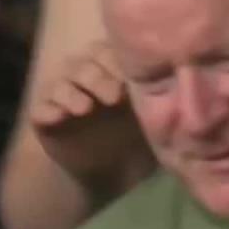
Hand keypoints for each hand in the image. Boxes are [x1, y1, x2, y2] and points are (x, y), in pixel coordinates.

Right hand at [31, 41, 151, 190]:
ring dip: (73, 92)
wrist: (101, 176)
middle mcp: (85, 76)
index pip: (111, 53)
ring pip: (62, 80)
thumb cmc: (130, 145)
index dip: (120, 63)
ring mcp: (61, 94)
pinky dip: (48, 110)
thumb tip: (188, 105)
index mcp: (112, 72)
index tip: (133, 81)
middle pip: (86, 62)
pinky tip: (59, 118)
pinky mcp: (43, 116)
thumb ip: (162, 113)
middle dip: (99, 76)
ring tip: (86, 109)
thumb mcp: (150, 129)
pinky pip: (40, 107)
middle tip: (115, 96)